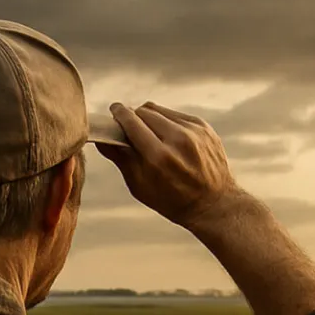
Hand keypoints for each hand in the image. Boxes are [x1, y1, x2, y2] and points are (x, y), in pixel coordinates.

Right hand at [96, 101, 239, 228]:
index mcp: (158, 156)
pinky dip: (167, 122)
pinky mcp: (203, 127)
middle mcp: (177, 139)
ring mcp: (193, 131)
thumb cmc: (172, 201)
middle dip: (133, 117)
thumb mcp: (140, 186)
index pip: (132, 121)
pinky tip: (167, 138)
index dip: (119, 114)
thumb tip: (102, 138)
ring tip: (149, 134)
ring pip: (160, 110)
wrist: (212, 204)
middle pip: (144, 111)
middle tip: (129, 127)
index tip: (113, 111)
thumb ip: (121, 158)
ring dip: (149, 118)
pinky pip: (177, 115)